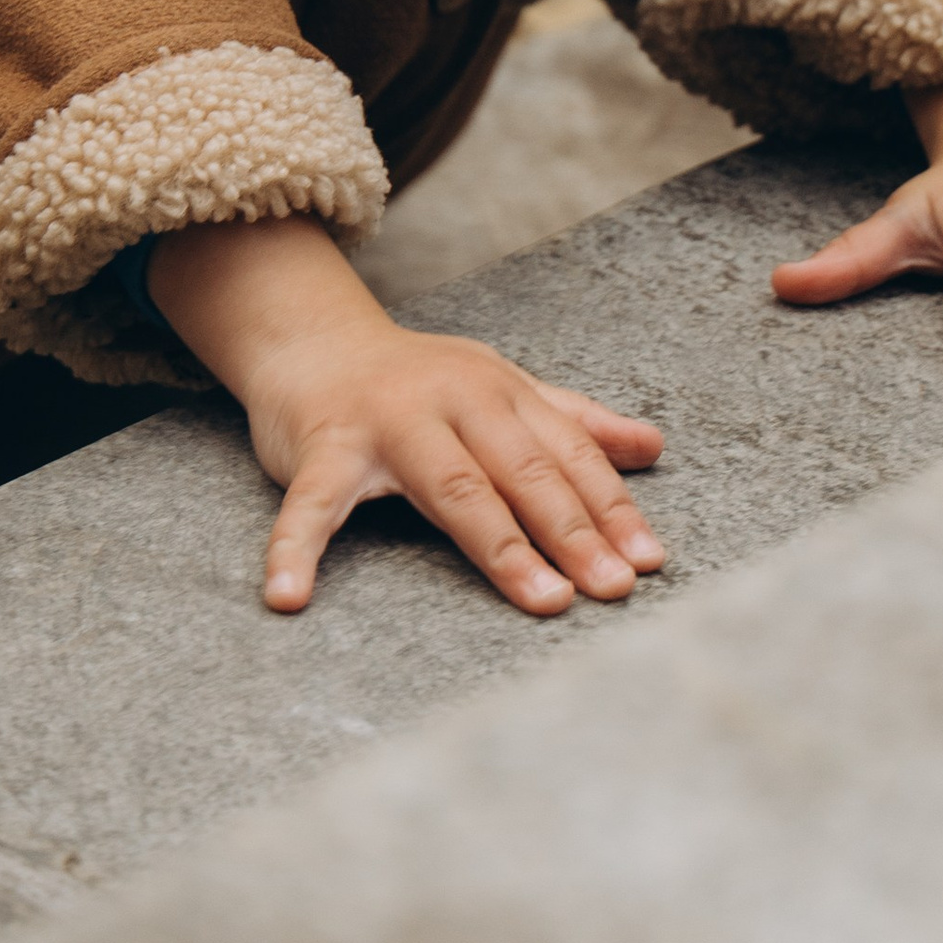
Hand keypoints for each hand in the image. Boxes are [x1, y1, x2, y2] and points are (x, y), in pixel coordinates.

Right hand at [147, 216, 665, 615]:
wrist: (313, 342)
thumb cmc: (418, 384)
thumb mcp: (502, 390)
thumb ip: (574, 421)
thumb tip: (653, 447)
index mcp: (499, 391)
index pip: (568, 454)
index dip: (611, 507)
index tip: (648, 561)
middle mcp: (452, 401)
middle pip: (523, 471)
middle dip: (575, 531)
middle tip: (614, 586)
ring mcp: (387, 423)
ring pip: (452, 488)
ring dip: (501, 547)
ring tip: (544, 600)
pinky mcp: (323, 447)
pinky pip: (313, 503)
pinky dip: (297, 548)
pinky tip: (289, 595)